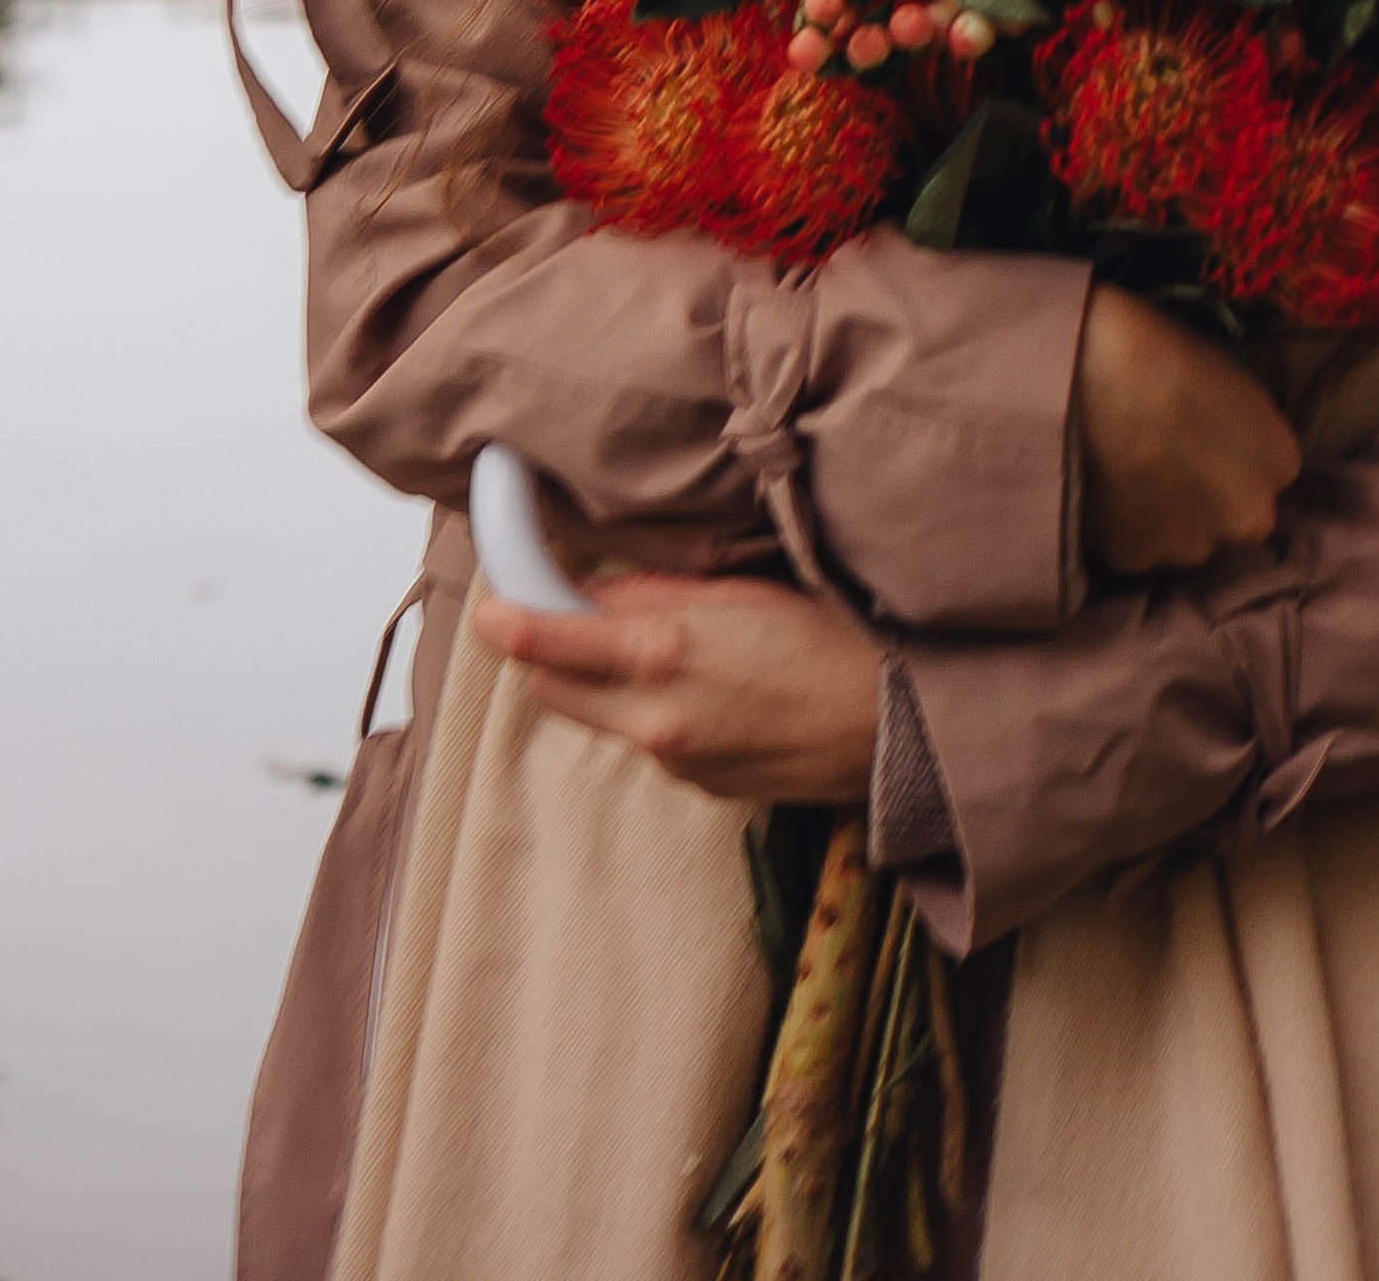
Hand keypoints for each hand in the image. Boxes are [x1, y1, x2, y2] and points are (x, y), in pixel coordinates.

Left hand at [474, 571, 881, 806]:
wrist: (887, 727)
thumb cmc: (823, 638)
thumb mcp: (738, 593)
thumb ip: (654, 593)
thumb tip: (594, 591)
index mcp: (660, 652)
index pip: (548, 642)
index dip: (508, 622)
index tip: (491, 611)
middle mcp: (652, 717)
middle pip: (554, 690)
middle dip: (554, 655)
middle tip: (582, 619)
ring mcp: (672, 761)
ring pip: (602, 717)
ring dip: (607, 685)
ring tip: (672, 652)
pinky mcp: (696, 787)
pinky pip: (649, 743)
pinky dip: (655, 714)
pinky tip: (713, 692)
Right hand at [1073, 286, 1301, 576]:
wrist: (1092, 369)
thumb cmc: (1162, 351)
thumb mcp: (1234, 382)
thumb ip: (1245, 433)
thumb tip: (1227, 447)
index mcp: (1279, 464)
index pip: (1263, 477)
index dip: (1229, 461)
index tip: (1199, 443)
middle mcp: (1248, 518)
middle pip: (1229, 518)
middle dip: (1204, 501)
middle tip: (1162, 463)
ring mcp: (1192, 546)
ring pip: (1180, 541)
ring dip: (1162, 519)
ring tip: (1125, 473)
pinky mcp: (1135, 559)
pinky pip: (1132, 547)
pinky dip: (1120, 527)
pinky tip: (1101, 487)